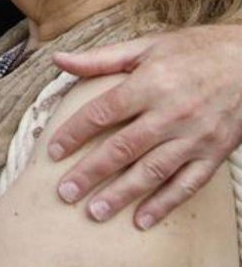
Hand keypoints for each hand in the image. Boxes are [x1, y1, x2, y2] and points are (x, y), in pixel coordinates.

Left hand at [49, 25, 241, 228]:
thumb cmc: (194, 50)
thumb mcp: (146, 46)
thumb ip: (100, 58)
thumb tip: (58, 59)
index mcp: (150, 84)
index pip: (102, 112)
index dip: (74, 133)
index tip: (52, 151)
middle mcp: (172, 113)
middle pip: (123, 148)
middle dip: (91, 173)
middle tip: (64, 193)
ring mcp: (195, 137)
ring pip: (153, 171)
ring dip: (122, 194)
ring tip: (95, 212)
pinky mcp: (215, 154)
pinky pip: (187, 184)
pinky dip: (165, 204)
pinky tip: (143, 220)